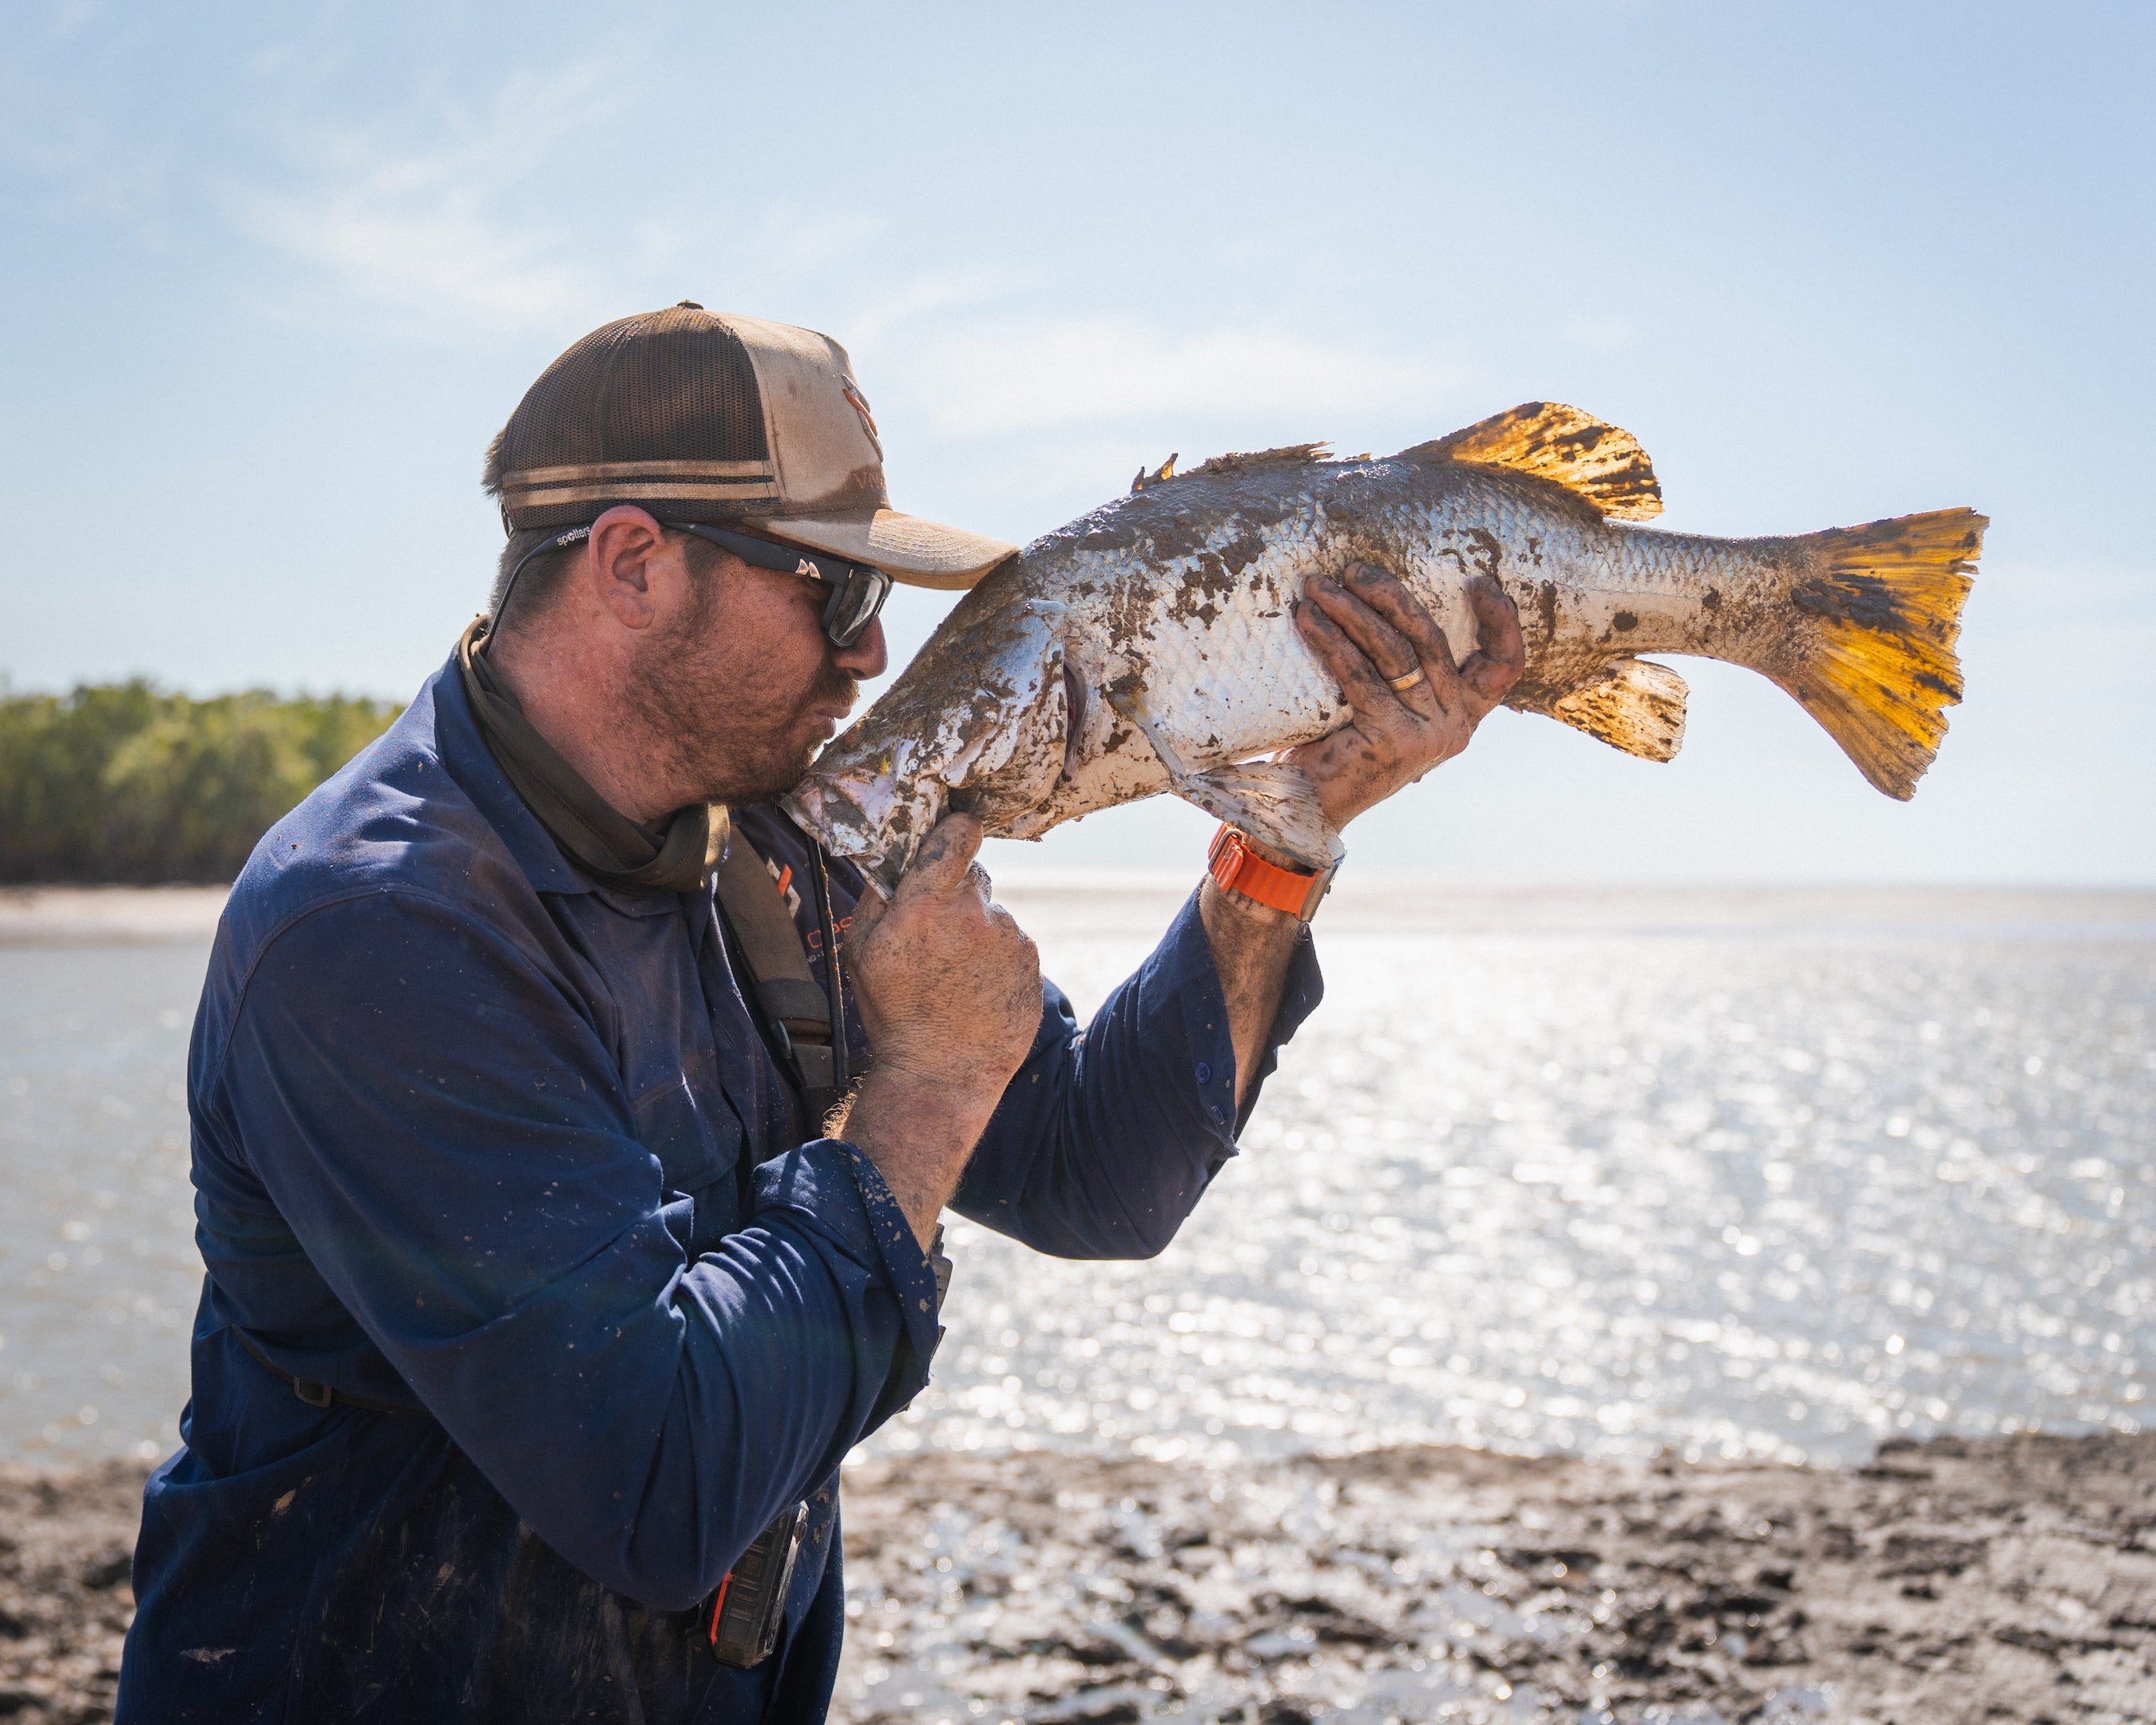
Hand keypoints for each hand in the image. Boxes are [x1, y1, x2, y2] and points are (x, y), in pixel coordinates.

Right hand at [839, 813, 1041, 1243]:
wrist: (942, 1074)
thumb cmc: (893, 1013)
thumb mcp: (861, 951)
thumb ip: (878, 893)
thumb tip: (893, 854)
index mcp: (927, 903)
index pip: (958, 832)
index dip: (956, 829)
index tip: (953, 833)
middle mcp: (975, 913)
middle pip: (971, 878)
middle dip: (954, 896)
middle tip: (935, 938)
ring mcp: (1010, 938)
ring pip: (992, 915)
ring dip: (976, 932)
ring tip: (954, 976)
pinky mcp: (1033, 961)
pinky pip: (1012, 944)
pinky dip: (997, 958)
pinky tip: (976, 988)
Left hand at [1285, 564, 1522, 830]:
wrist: (1311, 807)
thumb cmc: (1342, 745)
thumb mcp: (1386, 705)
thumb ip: (1402, 671)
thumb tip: (1379, 596)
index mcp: (1464, 714)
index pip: (1503, 666)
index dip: (1502, 621)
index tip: (1478, 582)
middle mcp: (1456, 724)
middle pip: (1432, 640)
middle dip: (1391, 596)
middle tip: (1353, 570)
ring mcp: (1430, 734)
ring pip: (1395, 651)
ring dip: (1351, 611)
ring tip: (1317, 587)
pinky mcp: (1396, 739)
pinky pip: (1360, 674)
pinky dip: (1330, 640)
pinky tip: (1307, 620)